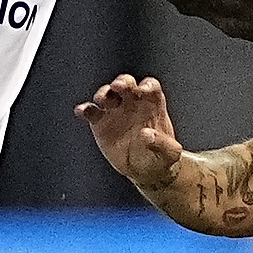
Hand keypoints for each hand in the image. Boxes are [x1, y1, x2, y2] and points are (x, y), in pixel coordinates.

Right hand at [75, 74, 184, 192]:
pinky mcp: (101, 123)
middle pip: (126, 83)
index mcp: (152, 104)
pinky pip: (91, 112)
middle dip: (122, 82)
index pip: (150, 86)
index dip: (147, 85)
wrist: (146, 170)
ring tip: (101, 99)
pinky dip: (85, 109)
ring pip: (108, 94)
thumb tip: (147, 134)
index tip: (143, 91)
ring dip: (103, 92)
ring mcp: (115, 111)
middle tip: (118, 86)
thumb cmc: (161, 157)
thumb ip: (163, 144)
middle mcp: (132, 103)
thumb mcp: (170, 154)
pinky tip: (82, 111)